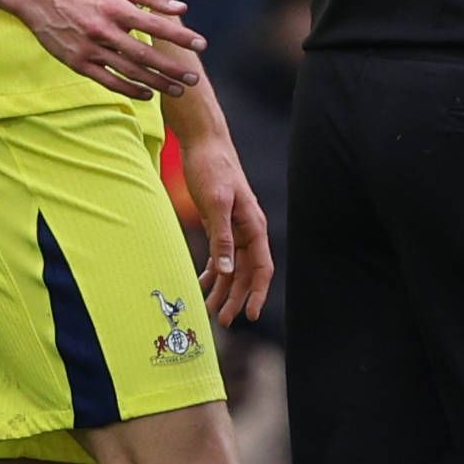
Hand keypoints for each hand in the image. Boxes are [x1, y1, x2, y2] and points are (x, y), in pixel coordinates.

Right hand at [12, 0, 204, 99]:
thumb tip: (181, 8)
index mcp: (116, 8)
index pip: (155, 24)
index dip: (180, 35)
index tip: (201, 44)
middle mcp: (104, 30)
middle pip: (145, 54)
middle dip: (172, 68)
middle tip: (194, 78)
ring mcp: (90, 49)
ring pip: (129, 71)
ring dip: (156, 82)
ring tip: (178, 89)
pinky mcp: (78, 63)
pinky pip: (108, 81)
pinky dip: (129, 90)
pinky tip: (148, 94)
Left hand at [182, 129, 275, 325]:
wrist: (203, 143)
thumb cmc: (213, 168)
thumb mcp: (216, 203)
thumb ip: (222, 237)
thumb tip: (226, 271)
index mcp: (254, 226)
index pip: (261, 268)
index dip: (257, 293)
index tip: (251, 315)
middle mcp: (247, 230)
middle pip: (246, 273)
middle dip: (236, 298)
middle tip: (223, 321)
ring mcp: (233, 227)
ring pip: (232, 267)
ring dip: (223, 289)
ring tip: (211, 310)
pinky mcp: (218, 223)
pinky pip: (220, 254)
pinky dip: (212, 271)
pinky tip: (202, 283)